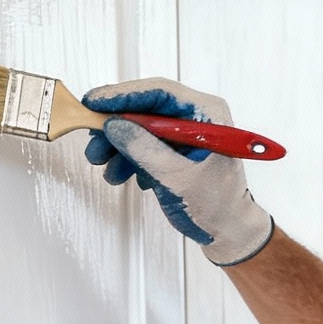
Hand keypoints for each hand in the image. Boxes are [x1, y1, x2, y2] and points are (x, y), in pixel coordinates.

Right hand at [81, 81, 273, 267]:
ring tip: (107, 168)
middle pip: (146, 109)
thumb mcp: (177, 178)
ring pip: (141, 127)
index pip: (159, 92)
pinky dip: (129, 158)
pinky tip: (125, 174)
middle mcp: (196, 117)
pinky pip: (145, 143)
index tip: (95, 102)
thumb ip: (145, 149)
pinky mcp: (175, 148)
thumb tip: (115, 126)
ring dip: (119, 146)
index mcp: (207, 114)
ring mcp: (184, 133)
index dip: (123, 95)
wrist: (227, 231)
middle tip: (94, 143)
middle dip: (116, 127)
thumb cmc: (217, 206)